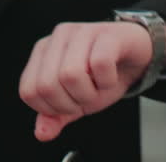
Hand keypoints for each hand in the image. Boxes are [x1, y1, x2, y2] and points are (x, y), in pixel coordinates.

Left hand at [17, 22, 153, 141]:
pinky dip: (108, 81)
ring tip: (99, 86)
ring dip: (90, 93)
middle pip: (48, 85)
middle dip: (71, 103)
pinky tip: (111, 76)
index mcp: (43, 52)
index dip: (51, 108)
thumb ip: (56, 116)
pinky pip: (100, 64)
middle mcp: (58, 38)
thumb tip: (42, 133)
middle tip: (87, 96)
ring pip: (70, 75)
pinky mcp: (106, 33)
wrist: (136, 55)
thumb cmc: (103, 73)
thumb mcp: (76, 100)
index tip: (70, 104)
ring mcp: (81, 32)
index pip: (29, 91)